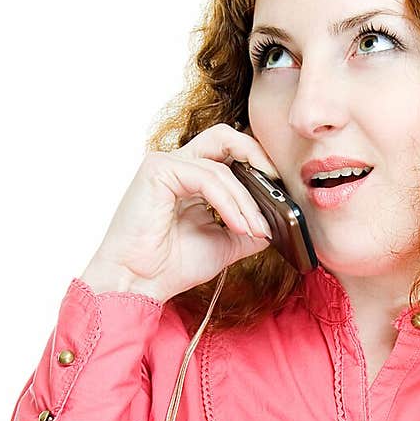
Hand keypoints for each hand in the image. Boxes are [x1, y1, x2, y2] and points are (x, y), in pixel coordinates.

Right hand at [79, 124, 279, 301]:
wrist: (138, 283)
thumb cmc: (171, 266)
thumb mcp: (224, 244)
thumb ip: (249, 227)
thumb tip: (278, 221)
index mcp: (191, 178)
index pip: (230, 153)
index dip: (258, 164)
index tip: (281, 190)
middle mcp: (178, 165)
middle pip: (225, 137)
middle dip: (257, 156)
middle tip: (277, 183)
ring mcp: (166, 164)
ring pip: (221, 168)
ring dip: (246, 201)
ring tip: (256, 229)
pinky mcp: (159, 170)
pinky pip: (208, 178)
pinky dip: (229, 203)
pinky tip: (239, 225)